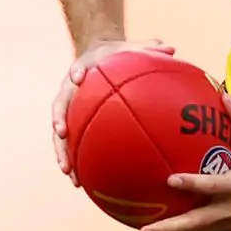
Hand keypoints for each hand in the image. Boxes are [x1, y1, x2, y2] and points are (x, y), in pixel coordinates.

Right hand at [51, 39, 172, 176]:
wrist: (97, 57)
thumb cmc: (118, 55)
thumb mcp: (132, 49)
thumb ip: (149, 49)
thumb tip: (171, 49)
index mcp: (84, 68)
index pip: (77, 67)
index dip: (76, 71)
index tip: (76, 78)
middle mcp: (70, 89)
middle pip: (60, 105)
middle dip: (59, 120)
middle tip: (61, 134)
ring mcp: (69, 108)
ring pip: (60, 132)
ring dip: (62, 151)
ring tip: (67, 172)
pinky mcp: (72, 123)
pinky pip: (71, 144)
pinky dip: (74, 161)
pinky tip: (80, 181)